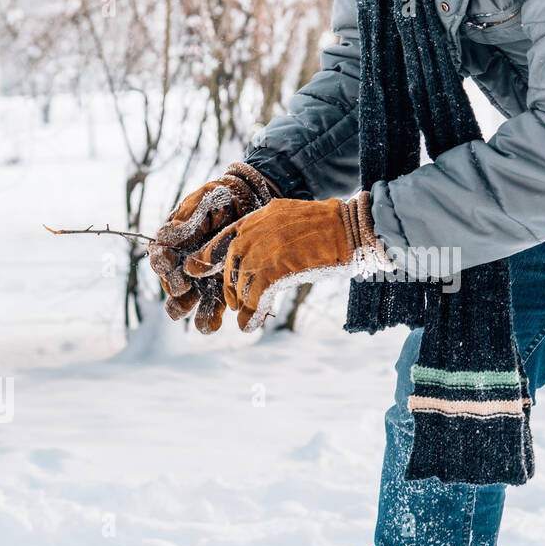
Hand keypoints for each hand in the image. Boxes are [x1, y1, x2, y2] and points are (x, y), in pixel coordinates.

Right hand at [147, 162, 276, 332]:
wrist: (253, 201)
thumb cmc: (222, 198)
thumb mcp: (203, 201)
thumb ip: (186, 219)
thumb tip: (163, 238)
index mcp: (172, 244)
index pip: (161, 257)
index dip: (161, 262)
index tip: (165, 260)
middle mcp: (182, 266)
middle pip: (171, 285)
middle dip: (174, 288)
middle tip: (181, 286)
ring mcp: (201, 280)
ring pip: (187, 302)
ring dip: (189, 311)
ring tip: (193, 316)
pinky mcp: (221, 289)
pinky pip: (212, 307)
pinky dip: (210, 317)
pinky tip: (214, 323)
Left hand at [183, 193, 381, 331]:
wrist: (350, 228)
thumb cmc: (326, 225)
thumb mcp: (286, 219)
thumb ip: (265, 232)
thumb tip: (253, 253)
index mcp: (255, 220)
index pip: (221, 240)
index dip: (206, 258)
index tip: (193, 270)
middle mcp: (253, 234)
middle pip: (230, 267)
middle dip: (230, 288)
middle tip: (234, 303)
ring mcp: (262, 252)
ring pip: (241, 285)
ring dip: (242, 304)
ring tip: (245, 315)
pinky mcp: (275, 271)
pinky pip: (255, 298)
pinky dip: (252, 316)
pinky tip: (250, 326)